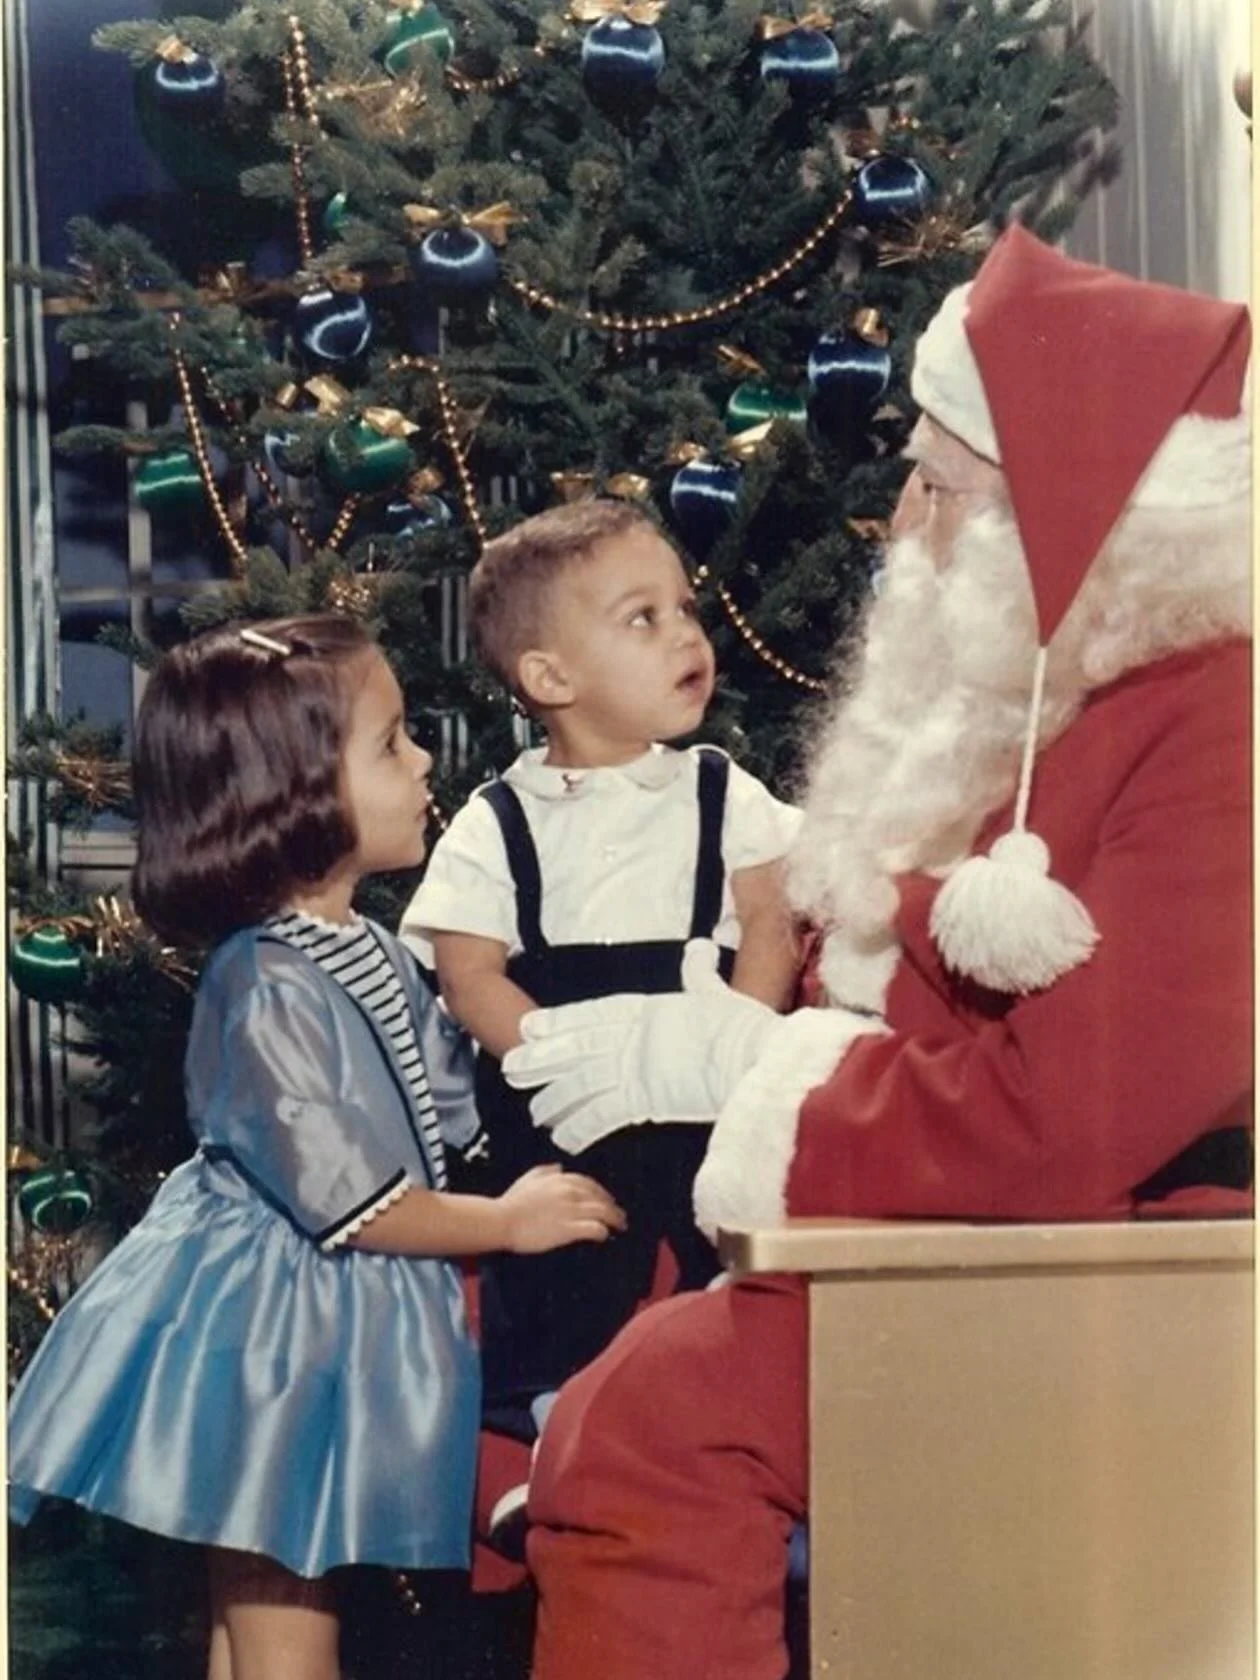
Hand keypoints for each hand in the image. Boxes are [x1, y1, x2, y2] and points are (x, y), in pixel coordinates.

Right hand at [497, 1164, 626, 1254]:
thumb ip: (545, 1171)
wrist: (501, 1221)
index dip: (602, 1192)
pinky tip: (604, 1236)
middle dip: (613, 1206)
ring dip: (614, 1219)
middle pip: (600, 1197)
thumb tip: (558, 1168)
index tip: (607, 1200)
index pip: (590, 1183)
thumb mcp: (528, 1178)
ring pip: (603, 1211)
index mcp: (560, 1179)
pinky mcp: (569, 1228)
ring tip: (619, 1226)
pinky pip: (594, 1228)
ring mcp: (570, 1210)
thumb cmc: (510, 1203)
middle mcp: (569, 1192)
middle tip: (619, 1215)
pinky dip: (602, 1232)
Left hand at [501, 939, 783, 1153]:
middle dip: (540, 1059)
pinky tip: (563, 1136)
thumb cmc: (741, 1027)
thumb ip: (699, 973)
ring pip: (577, 1085)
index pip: (586, 1015)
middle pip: (571, 1049)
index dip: (555, 1024)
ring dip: (554, 1098)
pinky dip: (579, 1126)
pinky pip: (599, 1116)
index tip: (530, 1029)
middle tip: (510, 1066)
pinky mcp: (640, 1101)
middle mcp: (627, 1038)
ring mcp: (630, 1070)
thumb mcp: (714, 993)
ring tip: (535, 1110)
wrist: (756, 1059)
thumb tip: (699, 949)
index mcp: (641, 1010)